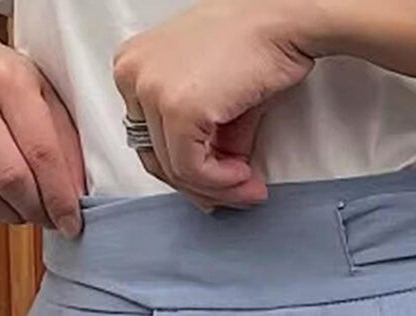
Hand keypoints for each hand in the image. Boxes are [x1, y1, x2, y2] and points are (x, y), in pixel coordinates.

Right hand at [0, 24, 84, 235]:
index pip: (41, 153)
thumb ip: (64, 141)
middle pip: (10, 180)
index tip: (72, 221)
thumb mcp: (40, 90)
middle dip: (38, 210)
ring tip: (27, 208)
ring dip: (14, 215)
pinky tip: (1, 203)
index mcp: (6, 80)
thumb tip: (77, 197)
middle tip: (51, 217)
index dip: (61, 197)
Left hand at [112, 0, 315, 209]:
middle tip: (234, 194)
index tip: (214, 185)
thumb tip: (209, 185)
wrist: (282, 22)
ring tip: (247, 186)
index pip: (147, 140)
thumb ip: (203, 141)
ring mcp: (151, 90)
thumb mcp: (214, 99)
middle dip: (200, 186)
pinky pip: (192, 169)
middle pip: (156, 159)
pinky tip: (244, 174)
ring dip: (217, 188)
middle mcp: (132, 74)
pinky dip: (222, 181)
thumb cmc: (254, 45)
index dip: (184, 171)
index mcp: (134, 66)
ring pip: (175, 170)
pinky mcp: (176, 108)